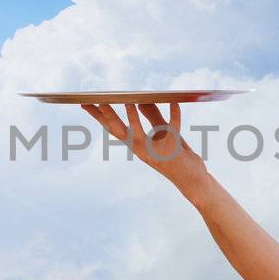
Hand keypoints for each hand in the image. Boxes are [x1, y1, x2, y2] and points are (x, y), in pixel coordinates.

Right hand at [80, 102, 207, 190]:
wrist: (193, 179)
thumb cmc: (177, 155)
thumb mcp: (163, 132)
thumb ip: (152, 115)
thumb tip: (140, 100)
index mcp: (137, 144)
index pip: (113, 129)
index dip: (98, 117)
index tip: (85, 104)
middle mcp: (142, 149)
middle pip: (120, 132)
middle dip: (109, 117)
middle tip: (99, 102)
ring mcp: (155, 152)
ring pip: (139, 134)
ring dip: (133, 118)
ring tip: (127, 101)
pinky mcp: (172, 150)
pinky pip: (173, 128)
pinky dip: (174, 114)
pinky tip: (174, 101)